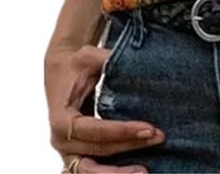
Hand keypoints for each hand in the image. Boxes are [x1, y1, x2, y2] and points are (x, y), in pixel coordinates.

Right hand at [44, 40, 164, 172]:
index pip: (95, 130)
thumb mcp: (90, 56)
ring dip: (119, 171)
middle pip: (98, 152)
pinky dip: (113, 171)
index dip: (122, 131)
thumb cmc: (77, 63)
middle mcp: (61, 140)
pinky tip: (135, 168)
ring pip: (92, 170)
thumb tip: (135, 62)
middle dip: (129, 147)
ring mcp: (68, 151)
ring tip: (146, 170)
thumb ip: (108, 60)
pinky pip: (94, 169)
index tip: (149, 128)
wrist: (62, 70)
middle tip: (158, 139)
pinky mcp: (78, 154)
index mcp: (61, 118)